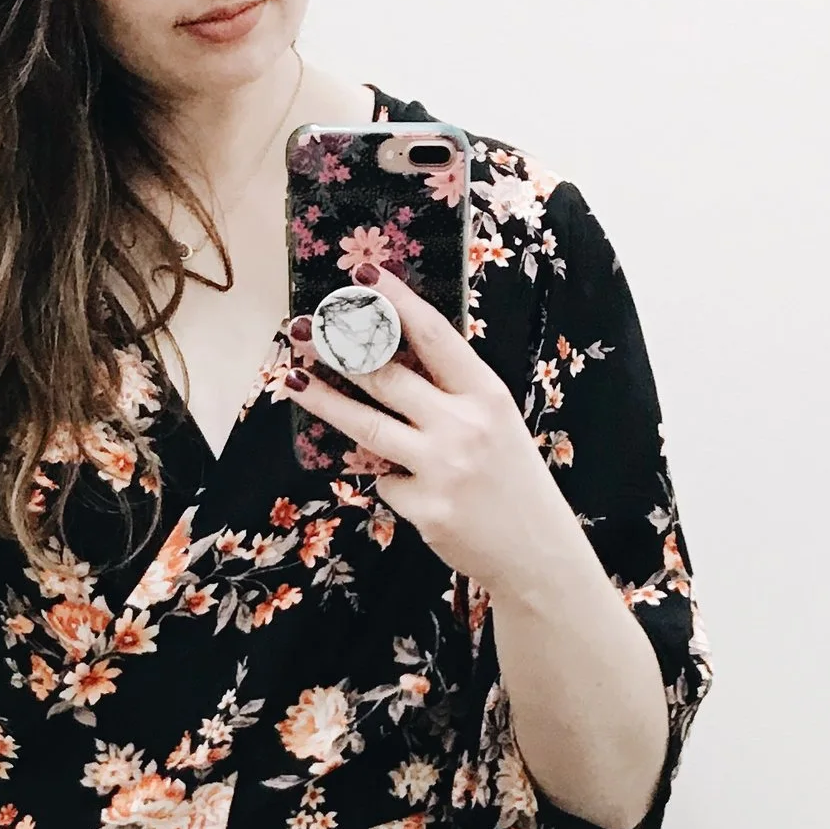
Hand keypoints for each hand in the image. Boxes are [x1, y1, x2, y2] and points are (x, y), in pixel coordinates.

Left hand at [282, 264, 583, 602]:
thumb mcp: (495, 423)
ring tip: (293, 379)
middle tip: (303, 327)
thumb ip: (451, 394)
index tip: (362, 277)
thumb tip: (388, 357)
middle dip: (340, 347)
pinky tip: (415, 491)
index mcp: (487, 395)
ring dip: (325, 399)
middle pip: (387, 376)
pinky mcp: (422, 507)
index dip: (395, 303)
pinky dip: (389, 481)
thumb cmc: (510, 479)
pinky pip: (384, 482)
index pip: (434, 336)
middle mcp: (463, 426)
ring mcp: (441, 468)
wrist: (536, 551)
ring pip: (367, 425)